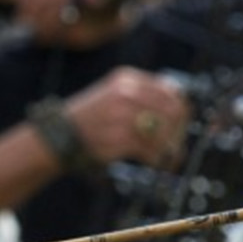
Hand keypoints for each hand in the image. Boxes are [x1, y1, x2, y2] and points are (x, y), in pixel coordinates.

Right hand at [62, 68, 190, 167]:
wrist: (61, 133)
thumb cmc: (92, 117)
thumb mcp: (115, 94)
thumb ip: (144, 98)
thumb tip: (179, 112)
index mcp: (128, 79)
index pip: (170, 91)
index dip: (182, 109)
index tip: (182, 124)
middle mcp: (127, 93)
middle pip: (171, 111)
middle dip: (179, 130)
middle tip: (178, 144)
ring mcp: (122, 115)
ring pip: (163, 132)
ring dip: (170, 147)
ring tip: (170, 157)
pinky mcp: (118, 138)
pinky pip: (150, 149)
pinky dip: (158, 158)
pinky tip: (156, 162)